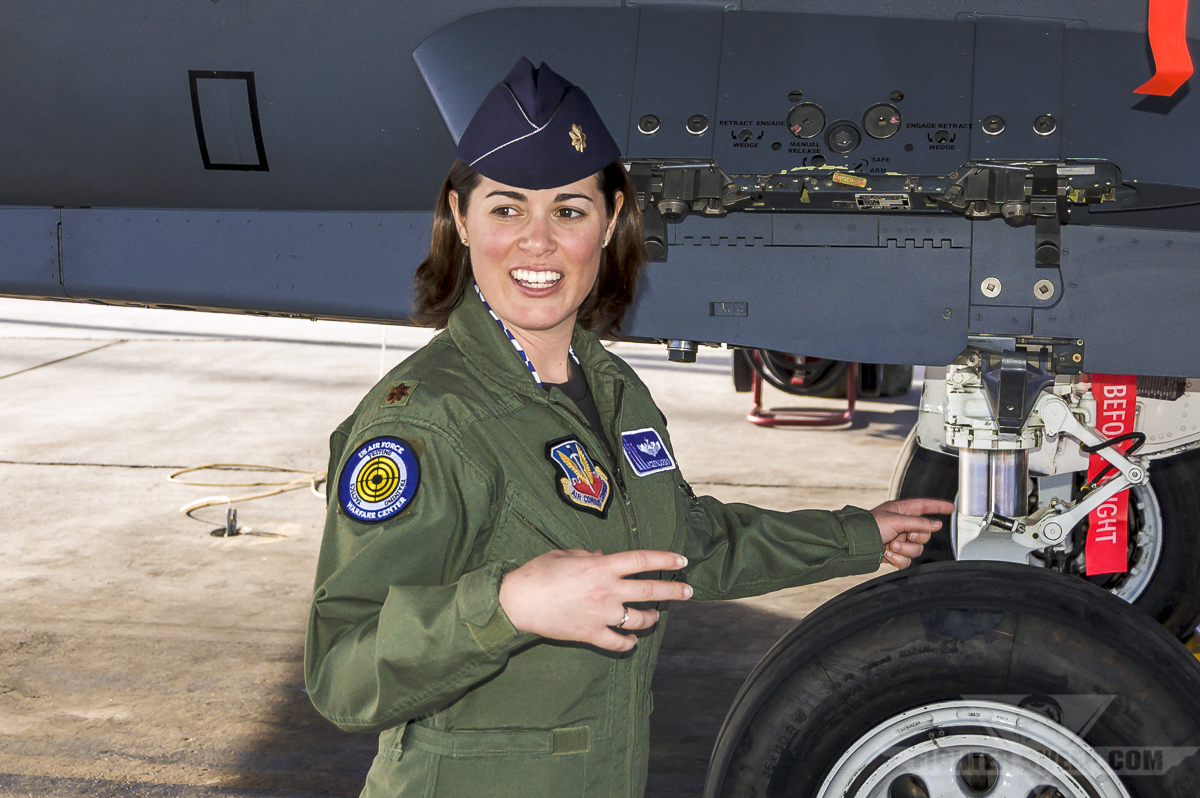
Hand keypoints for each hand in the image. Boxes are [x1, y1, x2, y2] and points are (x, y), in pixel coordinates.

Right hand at [498, 549, 691, 651]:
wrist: (517, 602)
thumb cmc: (538, 573)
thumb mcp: (565, 554)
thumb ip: (589, 555)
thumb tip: (602, 556)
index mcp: (601, 566)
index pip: (643, 560)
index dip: (665, 560)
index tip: (682, 561)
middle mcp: (607, 590)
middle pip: (649, 591)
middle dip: (673, 591)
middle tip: (688, 591)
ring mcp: (601, 614)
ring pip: (638, 620)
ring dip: (651, 618)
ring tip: (655, 616)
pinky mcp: (590, 634)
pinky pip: (617, 643)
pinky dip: (627, 643)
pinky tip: (631, 641)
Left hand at [871, 498, 954, 568]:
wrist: (855, 545)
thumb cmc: (869, 526)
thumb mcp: (895, 520)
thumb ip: (918, 523)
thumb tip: (937, 525)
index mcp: (901, 511)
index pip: (924, 506)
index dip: (938, 506)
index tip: (950, 508)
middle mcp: (902, 525)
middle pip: (924, 533)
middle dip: (916, 537)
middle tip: (905, 535)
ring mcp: (899, 540)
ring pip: (917, 549)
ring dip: (904, 549)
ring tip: (890, 545)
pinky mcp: (895, 554)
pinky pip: (906, 560)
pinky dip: (898, 559)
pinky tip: (887, 554)